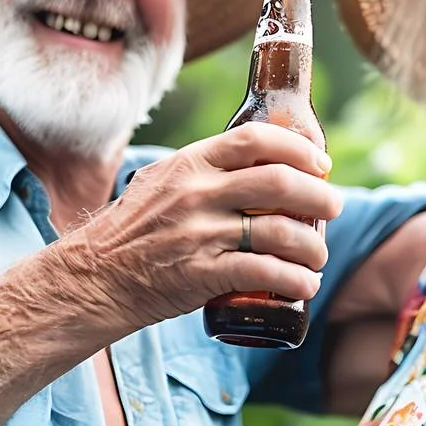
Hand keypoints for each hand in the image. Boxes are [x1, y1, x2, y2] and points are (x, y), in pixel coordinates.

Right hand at [58, 122, 339, 329]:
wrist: (93, 278)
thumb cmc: (132, 230)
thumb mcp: (162, 182)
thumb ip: (203, 171)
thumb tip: (258, 161)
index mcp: (189, 163)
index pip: (255, 139)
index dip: (298, 149)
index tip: (320, 163)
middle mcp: (195, 194)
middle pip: (278, 183)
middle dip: (318, 196)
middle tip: (332, 208)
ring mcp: (198, 234)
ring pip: (277, 231)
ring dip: (312, 246)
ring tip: (318, 256)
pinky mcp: (199, 275)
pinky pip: (262, 273)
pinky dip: (293, 280)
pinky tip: (305, 285)